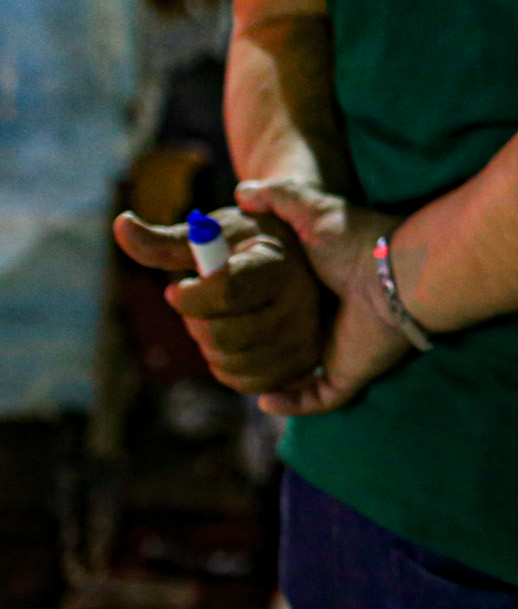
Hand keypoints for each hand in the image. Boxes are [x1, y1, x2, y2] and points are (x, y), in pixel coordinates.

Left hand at [112, 207, 326, 394]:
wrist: (299, 263)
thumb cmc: (245, 246)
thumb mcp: (211, 235)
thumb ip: (165, 241)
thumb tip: (122, 225)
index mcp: (278, 263)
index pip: (227, 291)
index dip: (190, 296)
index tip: (177, 289)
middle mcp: (302, 302)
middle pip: (223, 335)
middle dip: (196, 322)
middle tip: (200, 304)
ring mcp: (305, 337)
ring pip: (230, 362)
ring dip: (210, 345)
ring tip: (222, 318)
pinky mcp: (302, 366)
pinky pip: (245, 383)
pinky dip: (228, 367)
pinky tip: (235, 342)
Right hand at [234, 178, 412, 415]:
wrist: (396, 272)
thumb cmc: (359, 240)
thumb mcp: (312, 211)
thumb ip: (279, 196)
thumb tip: (242, 192)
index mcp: (322, 289)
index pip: (279, 308)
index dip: (248, 310)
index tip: (211, 310)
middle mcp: (330, 322)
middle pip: (283, 344)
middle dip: (250, 347)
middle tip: (211, 342)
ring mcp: (341, 350)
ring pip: (296, 374)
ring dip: (264, 376)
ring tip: (227, 367)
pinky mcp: (349, 373)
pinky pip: (318, 399)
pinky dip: (291, 402)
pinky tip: (266, 398)